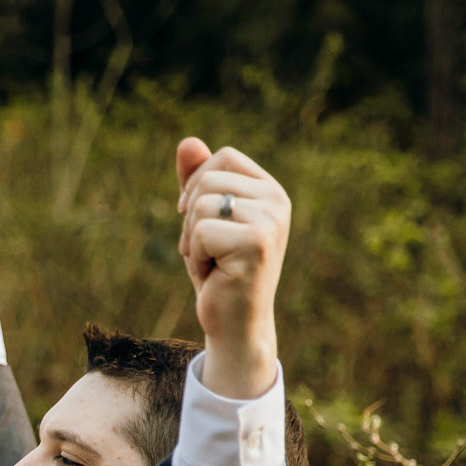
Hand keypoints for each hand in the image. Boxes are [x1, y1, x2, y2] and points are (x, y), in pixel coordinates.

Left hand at [174, 137, 290, 397]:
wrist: (235, 324)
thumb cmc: (219, 272)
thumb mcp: (203, 221)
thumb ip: (197, 182)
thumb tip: (187, 141)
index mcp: (271, 190)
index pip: (224, 156)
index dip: (197, 184)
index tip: (195, 217)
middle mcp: (278, 201)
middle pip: (207, 180)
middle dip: (190, 218)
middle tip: (207, 250)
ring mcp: (270, 221)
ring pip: (201, 206)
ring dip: (192, 240)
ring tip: (213, 263)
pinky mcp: (256, 244)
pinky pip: (200, 231)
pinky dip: (196, 257)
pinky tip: (215, 274)